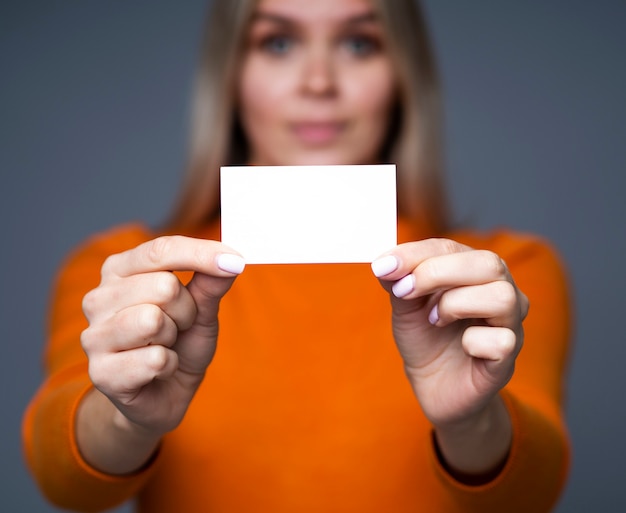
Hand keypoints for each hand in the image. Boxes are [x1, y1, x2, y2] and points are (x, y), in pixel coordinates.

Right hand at [80, 236, 244, 436]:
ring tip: (166, 345)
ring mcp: (94, 335)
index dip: (201, 254)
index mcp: (120, 270)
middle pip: (163, 287)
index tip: (236, 261)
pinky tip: (158, 370)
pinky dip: (169, 365)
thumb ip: (211, 283)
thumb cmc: (180, 343)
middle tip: (179, 326)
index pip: (161, 250)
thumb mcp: (201, 309)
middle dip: (186, 310)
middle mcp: (99, 297)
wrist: (162, 396)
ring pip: (154, 320)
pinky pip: (154, 359)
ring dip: (174, 337)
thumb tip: (231, 259)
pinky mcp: (101, 372)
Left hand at [371, 238, 527, 430]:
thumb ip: (398, 281)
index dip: (415, 254)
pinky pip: (501, 340)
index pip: (450, 247)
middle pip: (488, 263)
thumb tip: (385, 262)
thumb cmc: (426, 339)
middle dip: (438, 273)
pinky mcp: (509, 356)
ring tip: (435, 320)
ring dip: (457, 305)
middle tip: (405, 291)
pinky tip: (463, 347)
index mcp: (473, 270)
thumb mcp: (405, 307)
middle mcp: (500, 289)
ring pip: (502, 296)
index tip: (383, 266)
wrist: (435, 386)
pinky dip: (474, 342)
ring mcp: (510, 322)